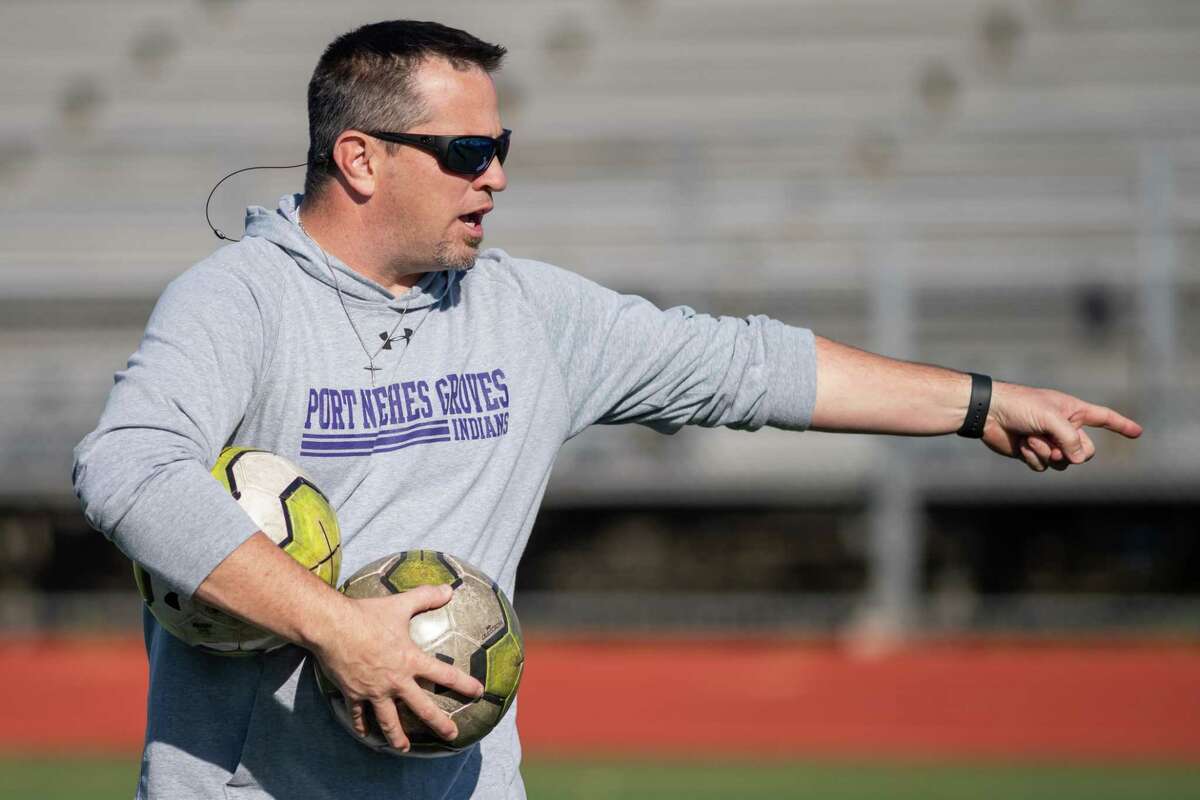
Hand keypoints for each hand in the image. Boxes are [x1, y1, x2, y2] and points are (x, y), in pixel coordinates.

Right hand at [312, 584, 483, 751]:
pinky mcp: (353, 694)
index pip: (445, 675)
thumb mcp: (400, 604)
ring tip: (405, 748)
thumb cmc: (367, 614)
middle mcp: (395, 680)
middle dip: (439, 723)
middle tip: (452, 735)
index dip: (464, 684)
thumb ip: (426, 597)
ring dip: (398, 737)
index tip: (479, 693)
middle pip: (422, 708)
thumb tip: (449, 588)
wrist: (332, 626)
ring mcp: (373, 691)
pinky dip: (362, 725)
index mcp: (410, 660)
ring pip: (389, 721)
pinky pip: (358, 715)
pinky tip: (366, 734)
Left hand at [982, 381, 1142, 471]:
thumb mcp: (1051, 418)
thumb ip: (1070, 438)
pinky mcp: (1033, 452)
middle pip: (1086, 451)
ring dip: (1048, 454)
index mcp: (1073, 410)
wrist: (988, 412)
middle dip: (1072, 451)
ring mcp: (1049, 441)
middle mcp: (1064, 427)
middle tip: (1056, 445)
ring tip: (1032, 439)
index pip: (1104, 418)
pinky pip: (1044, 465)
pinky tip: (1022, 445)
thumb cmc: (1020, 406)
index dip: (1121, 425)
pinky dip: (1034, 457)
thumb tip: (1079, 460)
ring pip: (1064, 462)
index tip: (1138, 433)